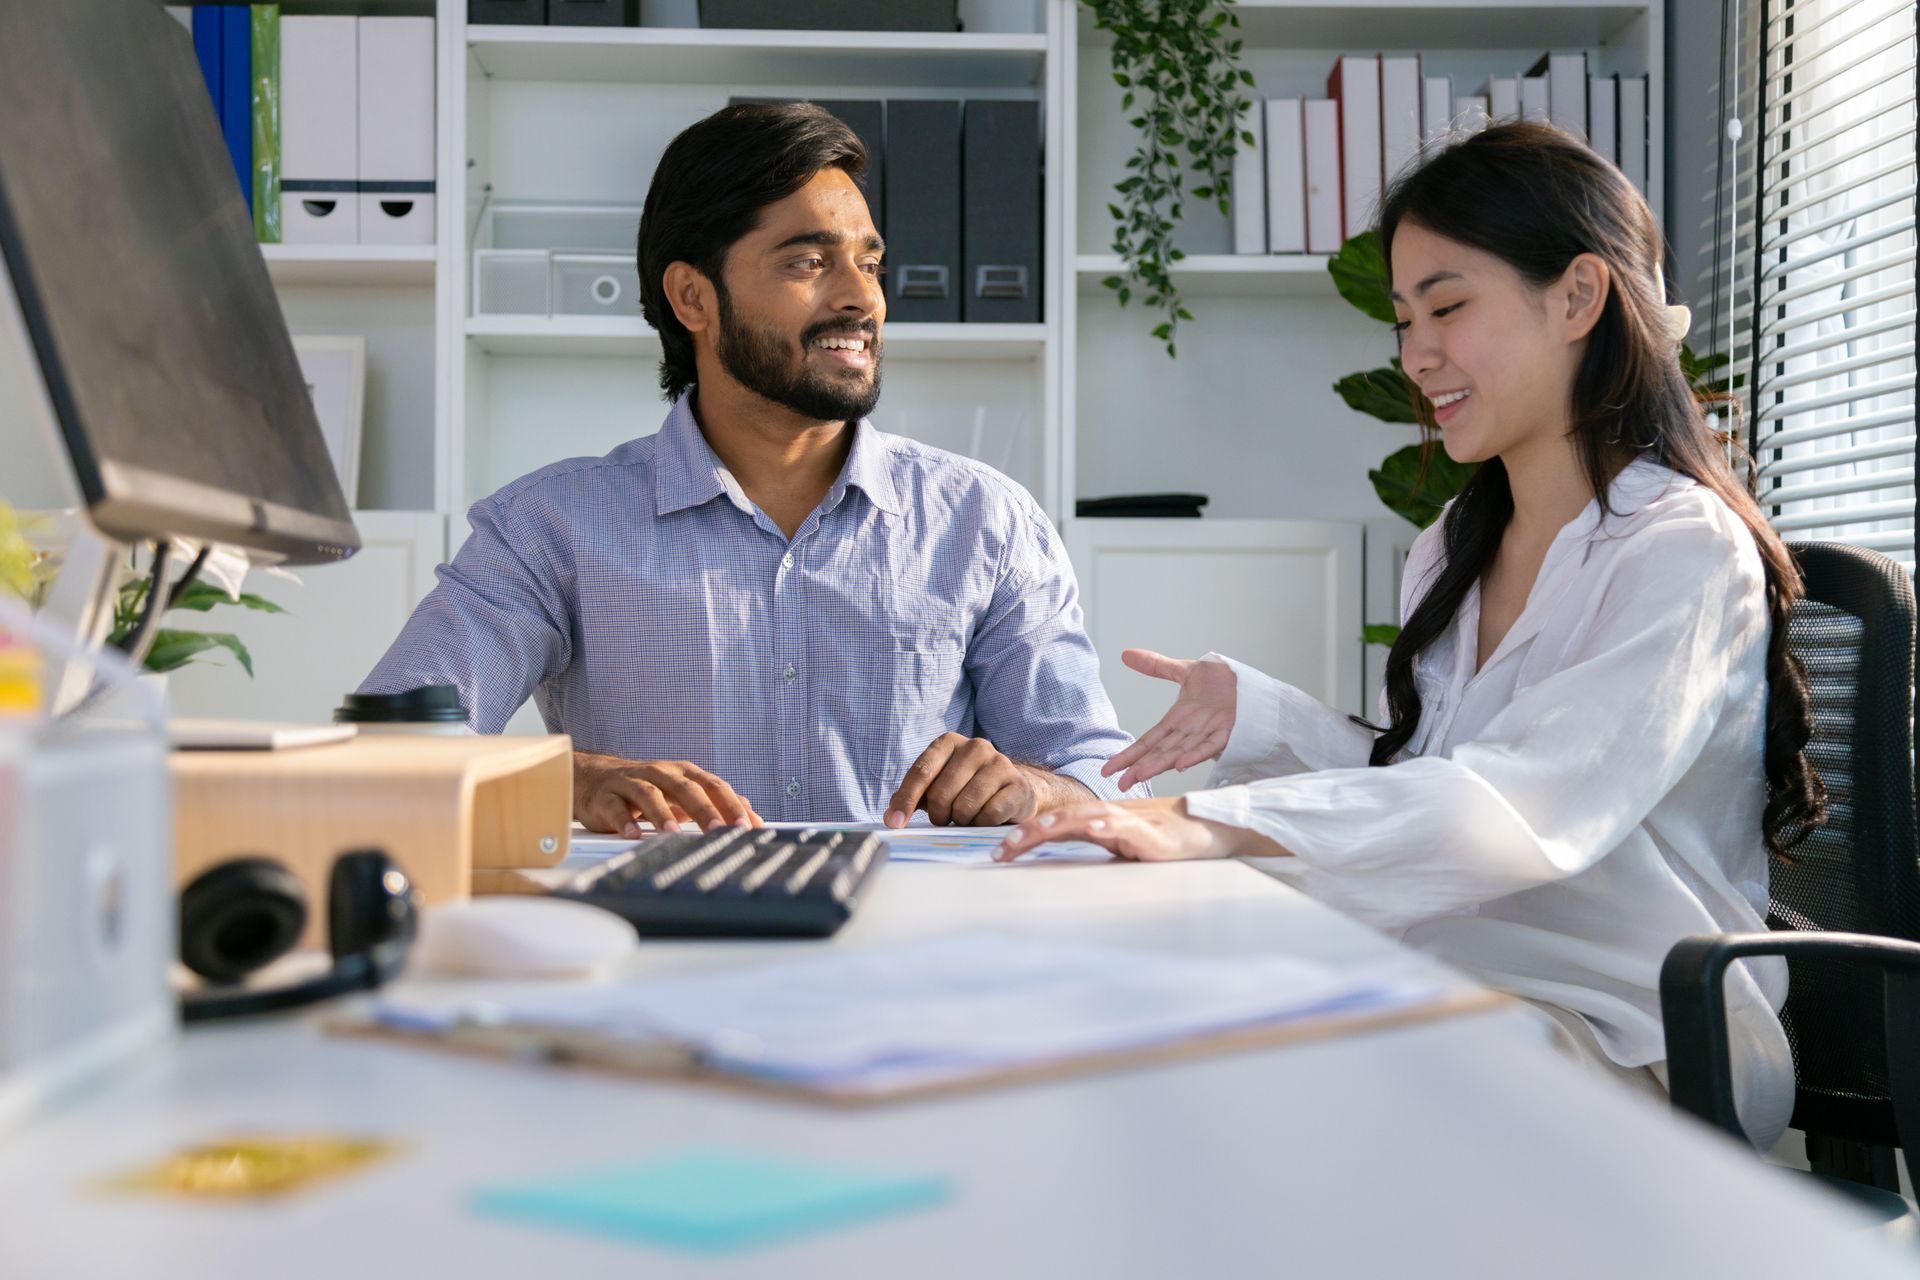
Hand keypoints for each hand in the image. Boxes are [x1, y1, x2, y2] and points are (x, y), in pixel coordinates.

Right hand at [572, 751, 761, 836]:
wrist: (595, 779)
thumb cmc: (648, 789)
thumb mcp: (684, 795)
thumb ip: (718, 805)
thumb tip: (754, 820)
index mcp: (684, 774)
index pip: (714, 786)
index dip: (731, 805)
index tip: (747, 827)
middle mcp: (661, 774)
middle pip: (686, 789)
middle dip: (705, 810)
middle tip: (719, 831)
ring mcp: (632, 782)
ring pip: (650, 794)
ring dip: (662, 813)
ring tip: (673, 832)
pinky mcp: (607, 796)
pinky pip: (616, 808)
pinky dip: (624, 821)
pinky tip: (632, 834)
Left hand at [885, 732, 1040, 827]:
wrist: (1014, 790)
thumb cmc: (968, 788)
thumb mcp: (937, 785)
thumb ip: (913, 795)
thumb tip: (892, 816)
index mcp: (949, 742)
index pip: (921, 771)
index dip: (906, 799)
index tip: (894, 823)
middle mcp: (975, 746)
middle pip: (941, 794)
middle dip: (939, 815)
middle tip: (946, 818)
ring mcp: (999, 763)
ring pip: (964, 807)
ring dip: (961, 821)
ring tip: (968, 816)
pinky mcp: (1017, 785)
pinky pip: (989, 815)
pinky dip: (981, 824)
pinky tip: (986, 818)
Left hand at [994, 796, 1242, 861]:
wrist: (1203, 830)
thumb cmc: (1158, 840)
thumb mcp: (1115, 845)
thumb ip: (1088, 847)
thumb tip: (1052, 865)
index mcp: (1094, 822)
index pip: (1052, 826)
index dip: (1024, 836)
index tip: (997, 854)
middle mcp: (1106, 817)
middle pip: (1060, 819)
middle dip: (1029, 833)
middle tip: (1001, 850)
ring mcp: (1128, 823)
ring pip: (1087, 818)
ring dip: (1060, 823)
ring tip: (1035, 831)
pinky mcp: (1150, 835)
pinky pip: (1127, 828)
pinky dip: (1110, 826)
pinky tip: (1096, 828)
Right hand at [1100, 649, 1237, 789]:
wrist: (1253, 682)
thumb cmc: (1223, 682)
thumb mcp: (1185, 671)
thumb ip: (1156, 666)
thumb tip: (1125, 655)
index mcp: (1178, 720)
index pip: (1148, 741)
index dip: (1129, 754)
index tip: (1108, 769)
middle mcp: (1190, 731)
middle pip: (1160, 752)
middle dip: (1139, 767)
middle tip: (1120, 784)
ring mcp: (1209, 732)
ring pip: (1180, 752)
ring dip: (1160, 764)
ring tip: (1141, 775)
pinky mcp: (1229, 730)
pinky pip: (1211, 744)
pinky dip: (1196, 754)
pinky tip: (1181, 764)